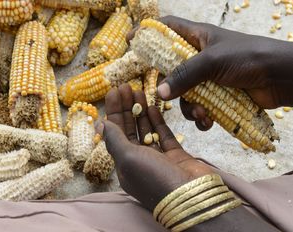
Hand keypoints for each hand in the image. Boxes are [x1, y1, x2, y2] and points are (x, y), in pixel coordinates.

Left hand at [101, 84, 280, 231]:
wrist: (191, 196)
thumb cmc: (155, 178)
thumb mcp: (128, 159)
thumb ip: (115, 139)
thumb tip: (101, 123)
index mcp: (124, 165)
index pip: (115, 133)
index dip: (113, 112)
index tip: (114, 91)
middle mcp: (140, 161)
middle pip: (129, 129)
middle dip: (126, 107)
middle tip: (126, 85)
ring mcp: (158, 158)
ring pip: (146, 130)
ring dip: (141, 110)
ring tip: (139, 90)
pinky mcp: (175, 156)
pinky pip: (163, 134)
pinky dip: (157, 120)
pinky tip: (153, 106)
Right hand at [129, 16, 291, 130]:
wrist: (282, 78)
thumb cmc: (249, 57)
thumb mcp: (212, 61)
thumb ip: (185, 75)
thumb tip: (161, 93)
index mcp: (197, 36)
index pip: (166, 28)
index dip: (148, 32)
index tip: (130, 43)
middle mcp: (200, 56)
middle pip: (171, 68)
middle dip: (170, 86)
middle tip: (167, 96)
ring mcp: (209, 77)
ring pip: (185, 94)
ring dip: (190, 107)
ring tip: (203, 113)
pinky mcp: (219, 95)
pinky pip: (200, 107)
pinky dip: (201, 116)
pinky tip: (209, 121)